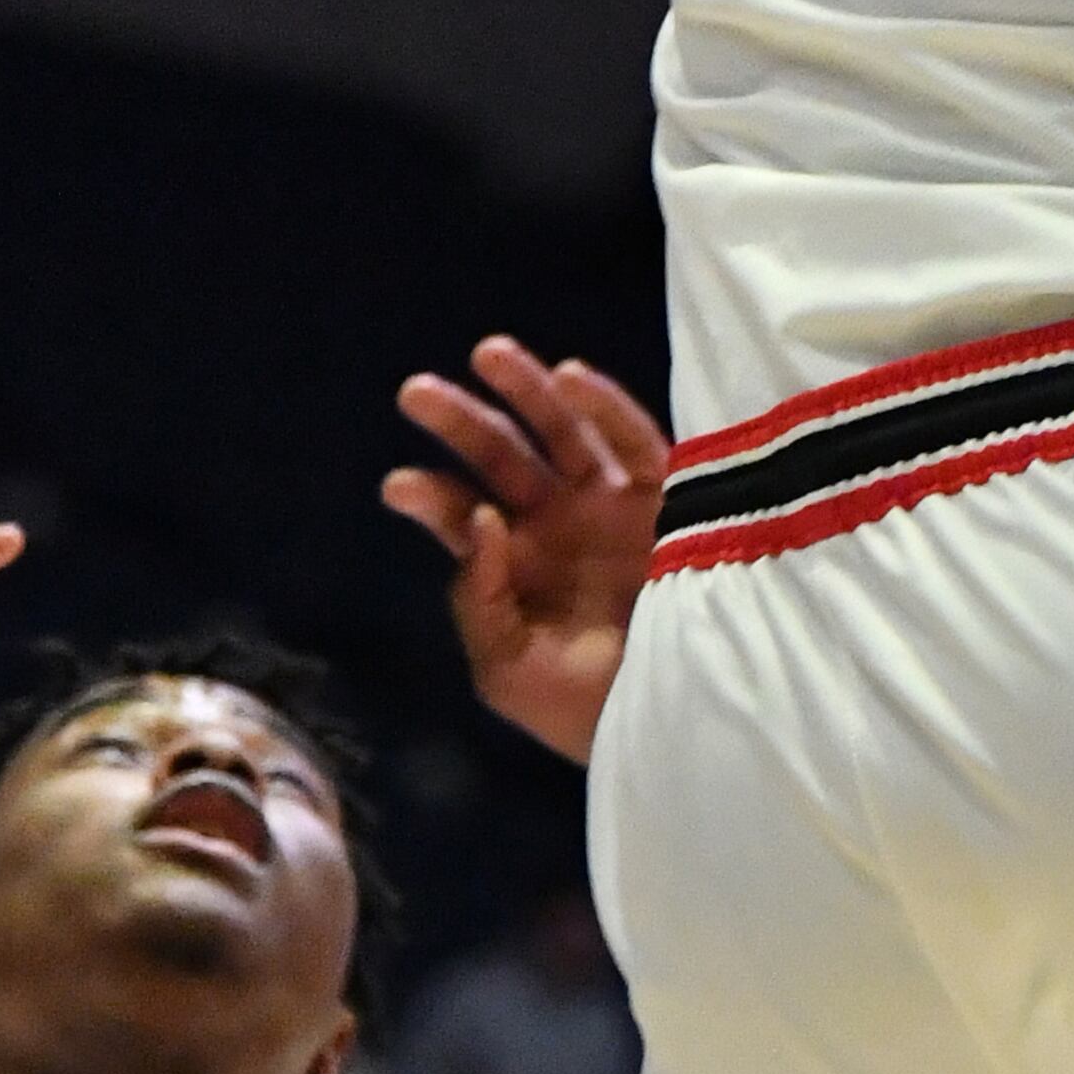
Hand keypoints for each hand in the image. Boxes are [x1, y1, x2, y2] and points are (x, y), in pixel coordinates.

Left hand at [385, 343, 669, 770]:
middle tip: (413, 393)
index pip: (463, 515)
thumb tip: (483, 519)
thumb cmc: (587, 707)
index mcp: (517, 564)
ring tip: (487, 353)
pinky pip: (631, 438)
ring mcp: (610, 503)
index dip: (431, 496)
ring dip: (525, 389)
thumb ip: (482, 600)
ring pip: (561, 431)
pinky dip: (601, 405)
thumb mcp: (509, 670)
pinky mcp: (664, 495)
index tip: (398, 485)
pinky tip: (568, 375)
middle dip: (460, 422)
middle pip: (503, 457)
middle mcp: (559, 522)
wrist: (676, 720)